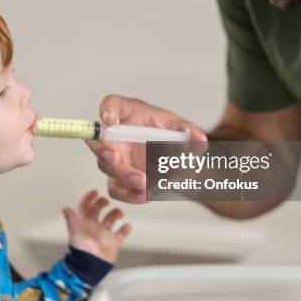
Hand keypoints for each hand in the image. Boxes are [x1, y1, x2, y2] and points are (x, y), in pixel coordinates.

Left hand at [62, 190, 130, 263]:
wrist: (91, 266)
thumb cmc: (81, 250)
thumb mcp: (75, 232)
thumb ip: (71, 219)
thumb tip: (65, 208)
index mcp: (84, 223)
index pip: (85, 206)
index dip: (89, 198)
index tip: (95, 191)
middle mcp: (94, 226)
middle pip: (99, 209)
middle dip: (103, 203)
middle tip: (106, 202)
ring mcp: (104, 233)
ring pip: (111, 218)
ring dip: (116, 214)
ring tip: (119, 215)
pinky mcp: (113, 241)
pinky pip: (121, 233)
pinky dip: (125, 228)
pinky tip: (127, 226)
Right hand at [86, 95, 206, 203]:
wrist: (169, 154)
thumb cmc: (165, 131)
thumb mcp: (178, 125)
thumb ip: (188, 130)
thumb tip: (198, 139)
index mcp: (127, 115)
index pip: (112, 104)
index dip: (107, 110)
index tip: (109, 119)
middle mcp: (114, 137)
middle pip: (101, 143)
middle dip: (106, 152)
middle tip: (116, 158)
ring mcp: (115, 160)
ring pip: (108, 169)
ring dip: (123, 177)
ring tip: (143, 183)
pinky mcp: (120, 181)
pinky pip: (118, 190)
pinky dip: (130, 195)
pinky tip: (146, 196)